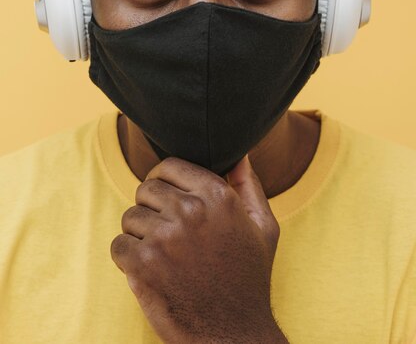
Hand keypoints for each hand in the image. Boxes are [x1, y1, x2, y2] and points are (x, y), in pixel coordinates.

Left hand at [110, 155, 282, 343]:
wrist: (235, 334)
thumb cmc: (249, 278)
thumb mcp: (263, 227)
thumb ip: (249, 185)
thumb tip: (238, 154)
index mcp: (218, 196)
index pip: (168, 165)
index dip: (164, 180)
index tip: (166, 197)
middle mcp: (191, 211)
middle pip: (145, 189)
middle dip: (151, 207)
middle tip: (166, 230)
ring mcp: (165, 238)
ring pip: (130, 217)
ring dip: (140, 234)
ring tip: (161, 254)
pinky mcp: (143, 265)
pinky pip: (118, 245)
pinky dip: (127, 258)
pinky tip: (149, 270)